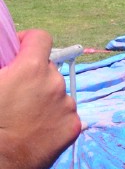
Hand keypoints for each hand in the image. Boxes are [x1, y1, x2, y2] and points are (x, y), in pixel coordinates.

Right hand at [0, 30, 81, 168]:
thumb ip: (2, 65)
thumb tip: (5, 66)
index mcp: (32, 68)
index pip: (41, 38)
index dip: (27, 41)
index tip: (16, 52)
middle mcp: (55, 83)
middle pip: (48, 68)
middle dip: (32, 75)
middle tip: (14, 91)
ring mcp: (67, 107)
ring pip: (57, 93)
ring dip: (43, 98)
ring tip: (23, 115)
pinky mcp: (73, 128)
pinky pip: (64, 115)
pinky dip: (53, 118)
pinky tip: (35, 130)